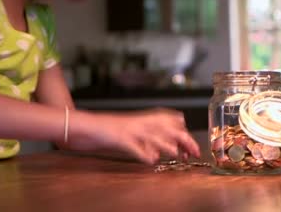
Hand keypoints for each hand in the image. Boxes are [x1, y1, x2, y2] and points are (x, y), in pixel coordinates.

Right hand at [70, 108, 200, 164]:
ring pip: (156, 136)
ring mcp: (130, 130)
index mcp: (143, 118)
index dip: (184, 132)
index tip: (192, 146)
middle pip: (169, 128)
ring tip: (178, 156)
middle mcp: (140, 122)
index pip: (172, 119)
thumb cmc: (107, 129)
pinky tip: (151, 161)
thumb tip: (165, 147)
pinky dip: (145, 155)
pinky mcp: (120, 139)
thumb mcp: (132, 128)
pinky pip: (136, 147)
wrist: (85, 125)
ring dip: (169, 147)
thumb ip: (148, 135)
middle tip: (194, 153)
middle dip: (185, 140)